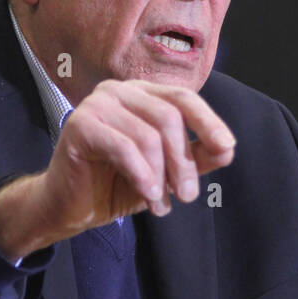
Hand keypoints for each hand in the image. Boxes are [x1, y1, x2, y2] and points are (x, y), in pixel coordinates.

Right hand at [0, 79, 235, 260]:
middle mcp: (119, 91)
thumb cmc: (117, 184)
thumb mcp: (165, 173)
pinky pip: (124, 147)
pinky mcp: (80, 124)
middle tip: (187, 196)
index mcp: (141, 94)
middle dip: (183, 161)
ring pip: (148, 135)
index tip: (226, 148)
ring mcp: (97, 104)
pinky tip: (148, 197)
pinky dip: (142, 175)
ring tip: (161, 205)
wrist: (70, 207)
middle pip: (168, 117)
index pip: (182, 98)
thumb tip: (227, 149)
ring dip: (161, 176)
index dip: (208, 121)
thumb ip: (195, 158)